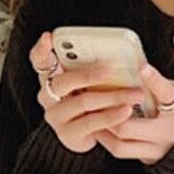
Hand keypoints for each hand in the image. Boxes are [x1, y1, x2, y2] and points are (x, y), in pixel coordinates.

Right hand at [29, 32, 146, 153]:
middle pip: (64, 81)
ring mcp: (56, 116)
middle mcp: (47, 96)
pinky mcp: (67, 134)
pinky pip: (91, 123)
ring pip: (83, 101)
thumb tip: (122, 56)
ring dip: (112, 96)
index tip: (49, 37)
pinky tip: (126, 111)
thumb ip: (94, 68)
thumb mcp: (92, 82)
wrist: (90, 137)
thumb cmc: (93, 102)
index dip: (42, 49)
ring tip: (134, 94)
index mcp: (51, 78)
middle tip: (112, 69)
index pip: (39, 61)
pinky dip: (111, 116)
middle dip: (89, 74)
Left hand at [93, 63, 173, 165]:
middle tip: (95, 101)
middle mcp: (168, 133)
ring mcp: (159, 150)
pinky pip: (127, 153)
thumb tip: (140, 71)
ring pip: (120, 146)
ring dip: (103, 132)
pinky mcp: (153, 161)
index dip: (154, 79)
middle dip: (106, 114)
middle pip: (127, 126)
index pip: (166, 93)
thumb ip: (163, 86)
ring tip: (94, 119)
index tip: (141, 67)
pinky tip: (104, 131)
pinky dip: (112, 142)